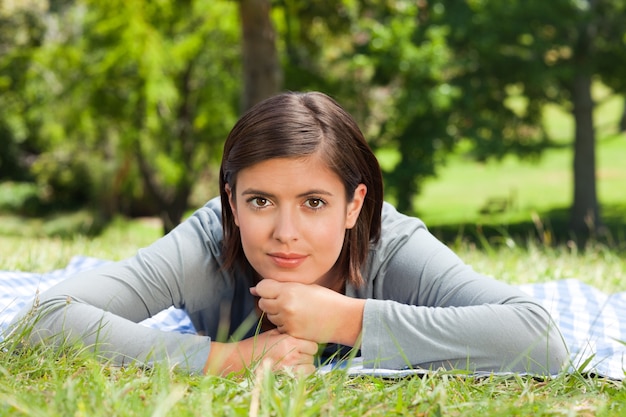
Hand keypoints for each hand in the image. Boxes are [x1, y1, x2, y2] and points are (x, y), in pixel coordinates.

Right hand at [205, 330, 316, 375]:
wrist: (240, 361)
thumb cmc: (255, 346)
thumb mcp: (272, 334)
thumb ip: (288, 333)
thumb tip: (300, 330)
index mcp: (289, 340)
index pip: (312, 343)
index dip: (308, 345)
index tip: (302, 346)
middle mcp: (292, 353)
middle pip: (312, 355)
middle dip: (307, 355)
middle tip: (298, 355)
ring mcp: (289, 367)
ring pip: (310, 368)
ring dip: (305, 366)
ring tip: (295, 364)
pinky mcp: (286, 378)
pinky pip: (303, 378)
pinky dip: (300, 375)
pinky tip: (292, 372)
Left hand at [250, 279, 364, 345]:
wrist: (342, 318)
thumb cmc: (325, 299)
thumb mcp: (304, 287)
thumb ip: (280, 287)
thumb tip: (253, 289)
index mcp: (289, 290)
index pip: (262, 287)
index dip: (266, 288)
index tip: (273, 291)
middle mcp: (285, 305)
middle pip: (263, 302)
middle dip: (270, 301)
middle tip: (285, 301)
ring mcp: (288, 320)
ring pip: (270, 316)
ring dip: (277, 313)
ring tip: (295, 310)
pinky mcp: (291, 333)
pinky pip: (278, 327)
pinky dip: (284, 325)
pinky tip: (298, 320)